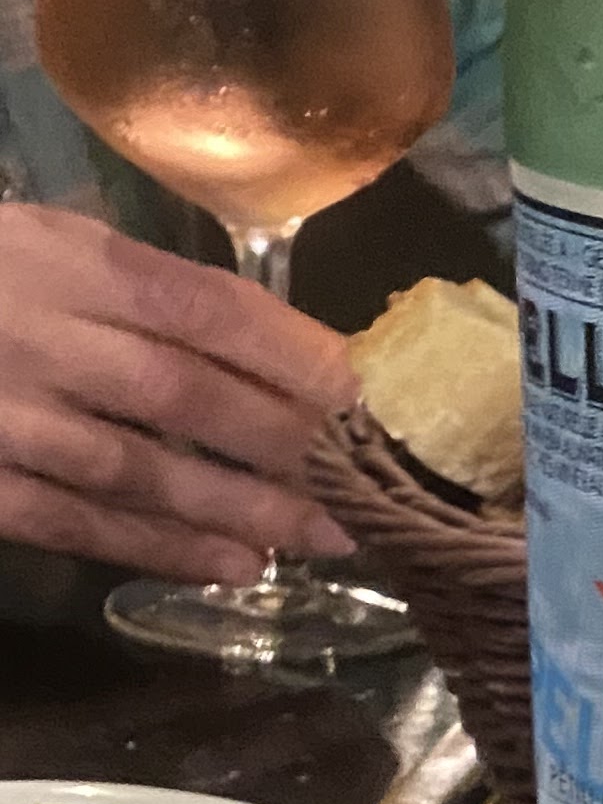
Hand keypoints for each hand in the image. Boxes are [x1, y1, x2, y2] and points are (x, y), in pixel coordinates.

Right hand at [0, 205, 360, 584]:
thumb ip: (129, 279)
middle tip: (365, 485)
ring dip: (241, 511)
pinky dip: (159, 549)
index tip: (359, 392)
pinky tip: (230, 567)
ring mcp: (3, 416)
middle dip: (286, 445)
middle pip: (184, 395)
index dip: (289, 353)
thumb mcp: (33, 236)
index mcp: (60, 258)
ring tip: (322, 539)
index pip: (199, 305)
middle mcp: (37, 334)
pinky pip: (76, 523)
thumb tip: (267, 338)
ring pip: (140, 472)